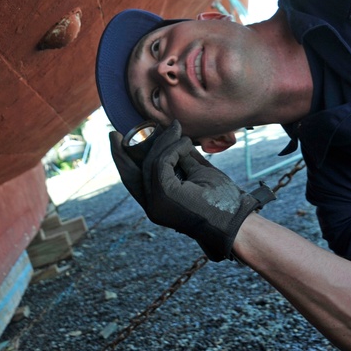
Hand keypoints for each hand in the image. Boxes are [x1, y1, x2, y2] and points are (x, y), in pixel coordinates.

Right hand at [111, 121, 274, 260]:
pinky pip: (162, 162)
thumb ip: (179, 159)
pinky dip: (173, 149)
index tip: (120, 142)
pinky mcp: (165, 195)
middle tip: (115, 134)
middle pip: (130, 174)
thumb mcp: (196, 174)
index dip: (123, 161)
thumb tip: (169, 137)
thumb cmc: (221, 199)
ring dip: (164, 143)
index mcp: (158, 204)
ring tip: (177, 130)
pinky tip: (185, 143)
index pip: (134, 180)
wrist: (235, 220)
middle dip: (121, 153)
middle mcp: (152, 206)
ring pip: (149, 164)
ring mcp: (157, 203)